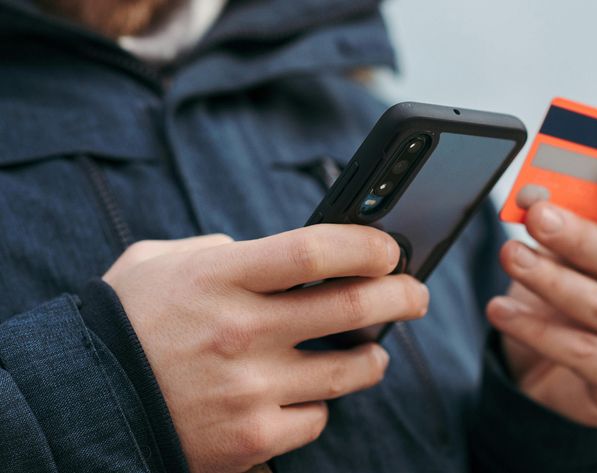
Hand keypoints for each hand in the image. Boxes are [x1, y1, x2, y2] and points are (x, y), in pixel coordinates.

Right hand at [103, 227, 428, 471]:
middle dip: (402, 296)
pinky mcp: (251, 439)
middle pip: (353, 307)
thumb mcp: (160, 263)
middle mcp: (241, 332)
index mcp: (219, 278)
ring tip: (376, 351)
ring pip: (350, 371)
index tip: (389, 248)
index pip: (315, 250)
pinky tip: (310, 395)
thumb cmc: (124, 324)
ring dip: (375, 357)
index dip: (366, 245)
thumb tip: (278, 256)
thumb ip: (220, 247)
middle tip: (416, 293)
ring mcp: (249, 390)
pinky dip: (320, 406)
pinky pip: (315, 419)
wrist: (83, 403)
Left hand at [487, 161, 596, 427]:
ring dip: (550, 279)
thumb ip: (566, 232)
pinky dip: (535, 329)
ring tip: (510, 256)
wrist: (558, 378)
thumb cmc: (569, 306)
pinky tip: (501, 309)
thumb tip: (536, 197)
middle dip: (579, 236)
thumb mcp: (570, 264)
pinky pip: (583, 351)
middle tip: (537, 215)